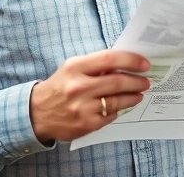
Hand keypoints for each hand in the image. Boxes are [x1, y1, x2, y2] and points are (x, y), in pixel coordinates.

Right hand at [29, 50, 150, 142]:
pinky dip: (119, 110)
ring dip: (133, 97)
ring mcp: (83, 107)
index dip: (131, 61)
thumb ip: (96, 66)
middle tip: (146, 81)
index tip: (144, 64)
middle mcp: (79, 87)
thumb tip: (125, 64)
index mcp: (76, 67)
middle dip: (137, 81)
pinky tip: (121, 106)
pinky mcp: (87, 124)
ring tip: (139, 94)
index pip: (110, 59)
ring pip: (118, 101)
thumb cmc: (60, 86)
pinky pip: (111, 115)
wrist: (37, 113)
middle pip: (118, 82)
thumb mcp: (73, 68)